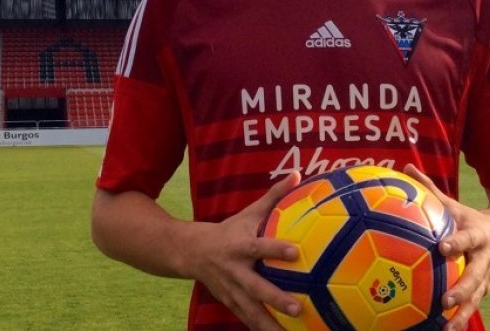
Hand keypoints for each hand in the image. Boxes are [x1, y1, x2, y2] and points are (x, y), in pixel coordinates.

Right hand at [182, 171, 303, 329]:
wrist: (190, 252)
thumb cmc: (229, 230)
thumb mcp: (248, 212)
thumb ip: (275, 195)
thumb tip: (299, 173)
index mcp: (241, 246)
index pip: (261, 247)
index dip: (277, 249)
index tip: (295, 252)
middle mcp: (235, 271)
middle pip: (257, 287)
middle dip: (276, 299)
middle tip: (298, 308)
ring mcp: (231, 290)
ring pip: (251, 311)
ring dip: (269, 324)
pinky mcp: (230, 303)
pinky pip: (247, 319)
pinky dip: (261, 329)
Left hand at [404, 164, 489, 330]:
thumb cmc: (468, 218)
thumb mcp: (454, 203)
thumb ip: (430, 189)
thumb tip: (405, 167)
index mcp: (477, 234)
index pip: (467, 238)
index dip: (457, 243)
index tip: (442, 248)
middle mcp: (484, 258)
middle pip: (475, 275)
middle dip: (462, 288)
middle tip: (445, 299)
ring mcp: (485, 277)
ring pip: (476, 298)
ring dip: (463, 313)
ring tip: (447, 328)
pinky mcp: (483, 290)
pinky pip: (472, 307)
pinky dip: (461, 320)